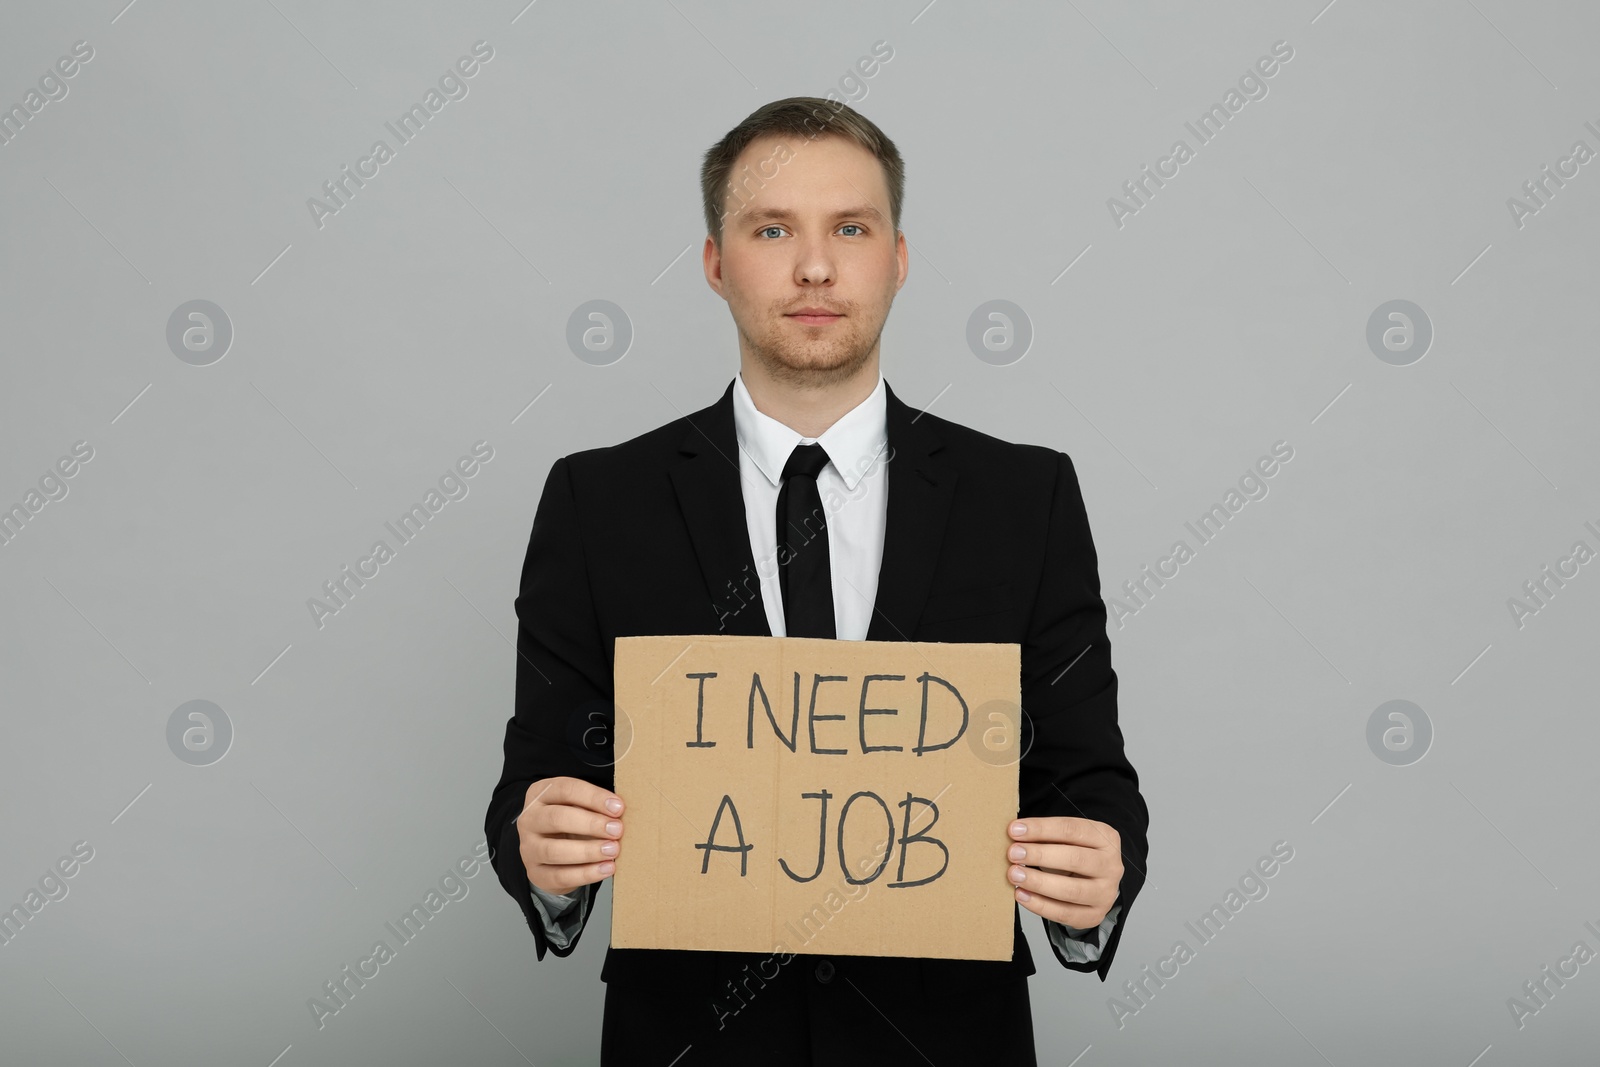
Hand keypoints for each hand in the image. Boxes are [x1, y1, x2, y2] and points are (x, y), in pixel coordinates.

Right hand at [517, 776, 624, 896]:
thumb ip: (595, 805)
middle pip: (556, 818)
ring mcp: (528, 848)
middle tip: (617, 830)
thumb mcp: (579, 806)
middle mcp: (529, 819)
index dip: (593, 798)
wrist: (551, 853)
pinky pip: (560, 876)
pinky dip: (586, 874)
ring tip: (613, 851)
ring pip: (554, 851)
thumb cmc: (571, 822)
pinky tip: (606, 868)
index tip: (618, 808)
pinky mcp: (535, 873)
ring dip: (588, 851)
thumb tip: (620, 812)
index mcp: (540, 794)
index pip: (565, 790)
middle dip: (591, 824)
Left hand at [1004, 816, 1121, 928]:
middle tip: (1013, 853)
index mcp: (1105, 837)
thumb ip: (1046, 835)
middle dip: (1040, 855)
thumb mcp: (1066, 838)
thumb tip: (1015, 834)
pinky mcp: (1095, 915)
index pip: (1072, 829)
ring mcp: (1106, 893)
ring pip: (1072, 890)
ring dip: (1038, 882)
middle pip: (1075, 859)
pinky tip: (1021, 895)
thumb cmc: (1074, 853)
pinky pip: (1065, 914)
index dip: (1041, 829)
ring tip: (1014, 875)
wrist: (1093, 880)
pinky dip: (1040, 905)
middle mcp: (1111, 865)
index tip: (1014, 830)